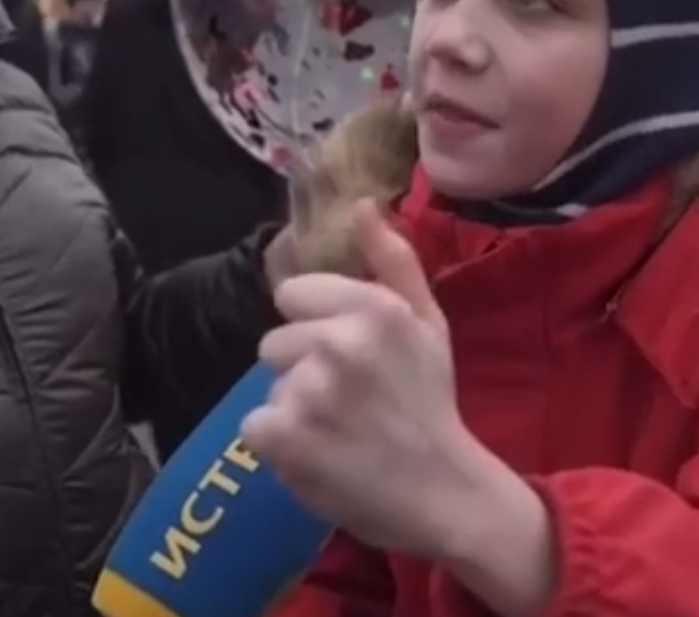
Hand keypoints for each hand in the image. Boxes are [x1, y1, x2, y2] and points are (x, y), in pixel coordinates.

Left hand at [241, 201, 498, 557]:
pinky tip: (319, 454)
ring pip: (269, 386)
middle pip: (275, 343)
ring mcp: (308, 391)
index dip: (316, 324)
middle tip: (346, 400)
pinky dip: (279, 445)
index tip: (347, 356)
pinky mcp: (284, 437)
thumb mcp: (426, 323)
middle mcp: (339, 342)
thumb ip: (393, 261)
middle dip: (302, 368)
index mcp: (373, 308)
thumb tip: (360, 204)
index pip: (293, 294)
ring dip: (294, 409)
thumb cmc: (431, 404)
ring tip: (337, 431)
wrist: (443, 494)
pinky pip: (255, 427)